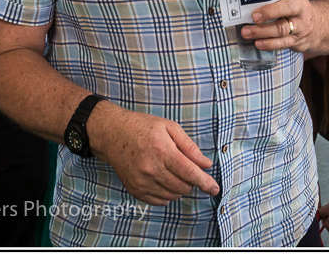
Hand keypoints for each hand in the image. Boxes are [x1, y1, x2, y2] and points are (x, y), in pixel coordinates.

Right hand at [89, 103, 218, 205]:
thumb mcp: (170, 127)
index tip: (215, 188)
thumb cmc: (143, 127)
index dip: (205, 182)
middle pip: (182, 186)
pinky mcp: (135, 189)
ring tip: (174, 172)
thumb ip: (189, 147)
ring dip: (180, 188)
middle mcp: (151, 168)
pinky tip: (165, 181)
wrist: (113, 134)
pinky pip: (159, 201)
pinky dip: (167, 195)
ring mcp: (141, 181)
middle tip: (188, 169)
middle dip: (192, 182)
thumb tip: (206, 164)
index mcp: (162, 150)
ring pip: (172, 196)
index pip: (189, 173)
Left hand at [239, 0, 316, 53]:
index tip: (255, 15)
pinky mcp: (297, 43)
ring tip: (248, 35)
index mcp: (300, 4)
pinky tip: (259, 44)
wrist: (319, 25)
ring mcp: (300, 33)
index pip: (287, 7)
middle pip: (282, 26)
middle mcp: (302, 20)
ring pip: (281, 37)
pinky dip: (269, 45)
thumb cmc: (299, 9)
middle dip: (262, 28)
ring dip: (263, 38)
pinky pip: (282, 45)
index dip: (271, 11)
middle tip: (246, 29)